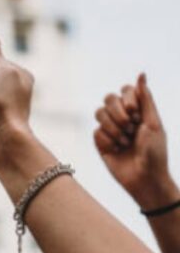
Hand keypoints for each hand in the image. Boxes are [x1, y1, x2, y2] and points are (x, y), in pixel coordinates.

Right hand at [94, 74, 177, 208]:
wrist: (146, 179)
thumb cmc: (156, 152)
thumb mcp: (153, 123)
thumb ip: (145, 99)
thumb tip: (141, 74)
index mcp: (138, 111)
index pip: (125, 90)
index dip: (127, 99)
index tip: (135, 113)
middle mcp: (123, 117)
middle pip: (108, 98)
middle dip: (118, 113)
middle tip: (130, 128)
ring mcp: (111, 129)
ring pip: (99, 113)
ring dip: (114, 128)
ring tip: (125, 142)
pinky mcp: (101, 141)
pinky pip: (97, 132)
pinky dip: (109, 141)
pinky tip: (118, 150)